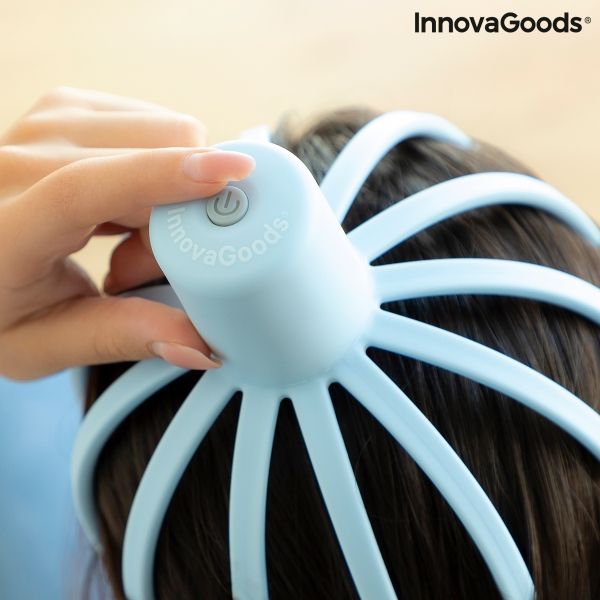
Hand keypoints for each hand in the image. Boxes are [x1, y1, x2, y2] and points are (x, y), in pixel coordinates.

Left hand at [0, 87, 254, 379]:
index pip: (83, 189)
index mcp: (6, 231)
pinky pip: (156, 123)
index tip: (230, 175)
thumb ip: (122, 337)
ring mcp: (42, 123)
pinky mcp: (67, 107)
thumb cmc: (0, 305)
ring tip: (132, 235)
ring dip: (174, 188)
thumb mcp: (47, 344)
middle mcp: (16, 160)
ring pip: (163, 133)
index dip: (161, 177)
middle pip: (145, 158)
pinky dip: (164, 165)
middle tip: (144, 265)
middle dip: (178, 214)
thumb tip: (200, 344)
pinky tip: (130, 202)